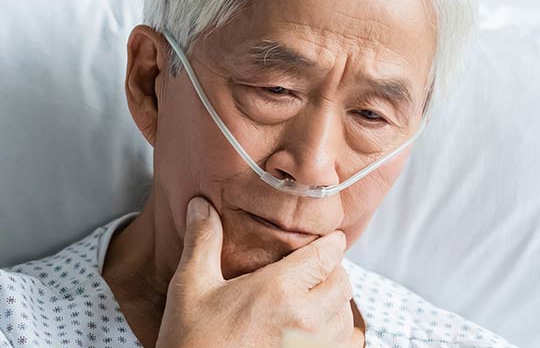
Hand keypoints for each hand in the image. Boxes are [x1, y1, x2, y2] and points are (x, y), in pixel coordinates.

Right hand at [155, 197, 358, 347]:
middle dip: (330, 271)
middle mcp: (305, 320)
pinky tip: (316, 331)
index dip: (330, 242)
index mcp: (278, 291)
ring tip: (312, 299)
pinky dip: (339, 333)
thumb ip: (202, 242)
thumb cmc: (191, 341)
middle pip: (341, 283)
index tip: (327, 239)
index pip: (327, 255)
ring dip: (334, 303)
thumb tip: (201, 205)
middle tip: (312, 269)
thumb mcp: (190, 287)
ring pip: (346, 315)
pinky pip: (348, 344)